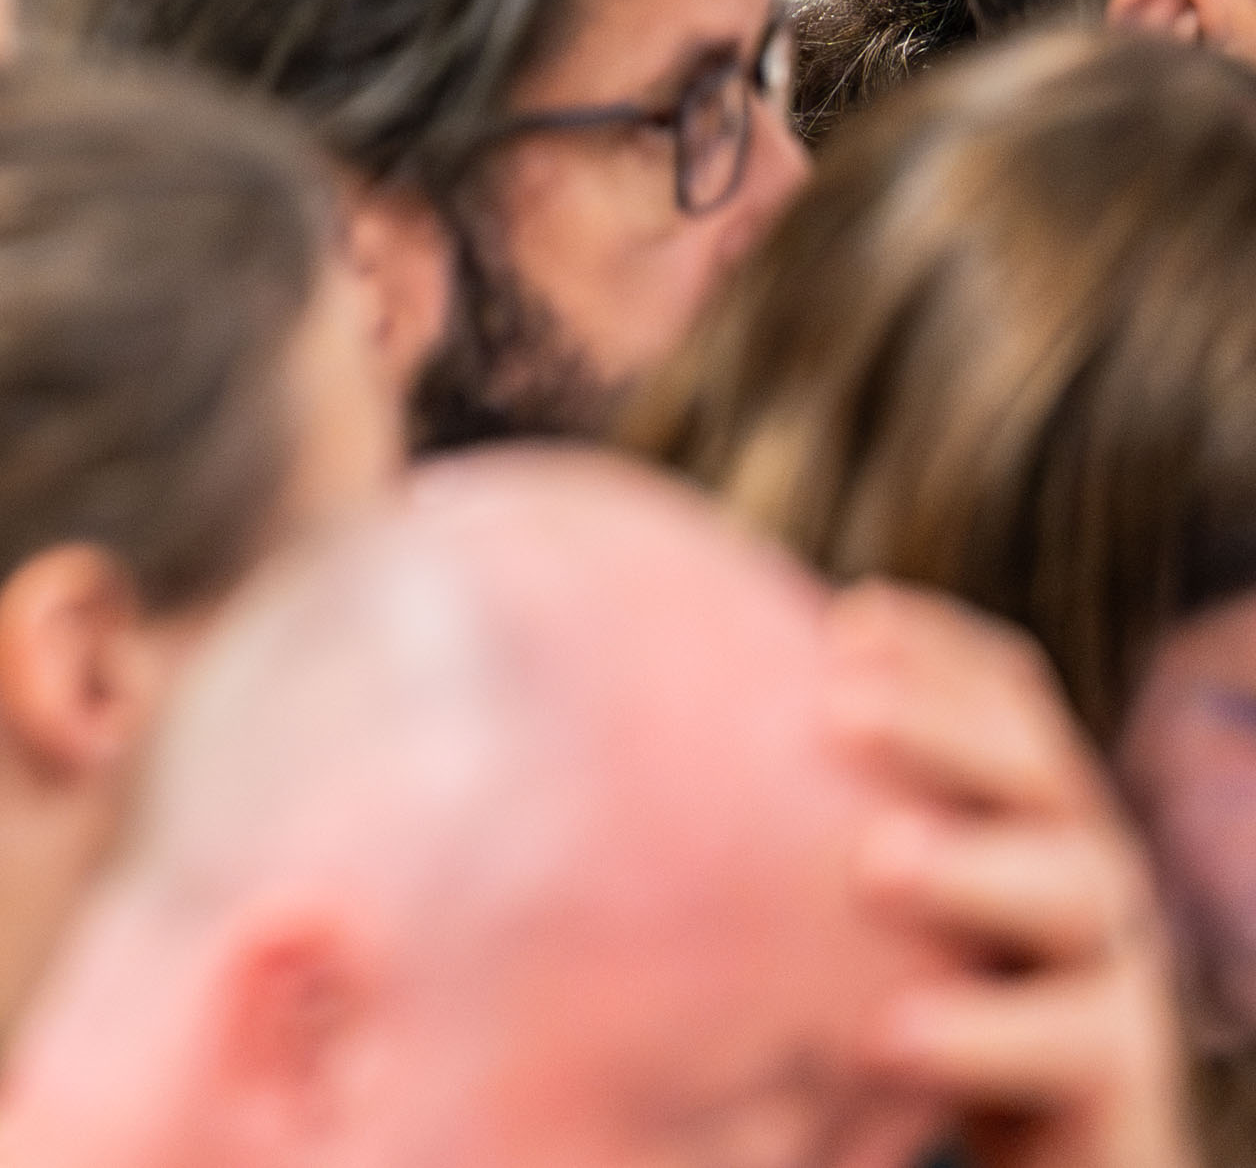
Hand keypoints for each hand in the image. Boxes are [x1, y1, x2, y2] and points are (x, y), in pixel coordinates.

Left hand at [835, 584, 1196, 1167]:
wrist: (1039, 1151)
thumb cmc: (906, 1004)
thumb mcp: (863, 904)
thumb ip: (805, 825)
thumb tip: (615, 753)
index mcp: (1024, 811)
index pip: (1009, 697)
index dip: (942, 650)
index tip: (850, 614)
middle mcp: (1079, 870)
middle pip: (1038, 769)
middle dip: (945, 726)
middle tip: (838, 707)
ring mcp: (1109, 968)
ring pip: (1077, 892)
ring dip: (977, 869)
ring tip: (877, 862)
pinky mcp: (1114, 1073)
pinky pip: (1073, 1042)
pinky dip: (986, 1032)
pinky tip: (889, 1031)